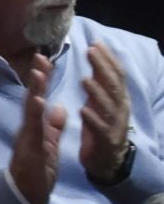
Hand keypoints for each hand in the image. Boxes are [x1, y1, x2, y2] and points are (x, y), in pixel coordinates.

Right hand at [8, 55, 66, 203]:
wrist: (28, 194)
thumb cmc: (38, 171)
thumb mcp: (50, 144)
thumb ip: (54, 127)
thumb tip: (61, 107)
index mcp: (35, 126)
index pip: (39, 98)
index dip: (42, 80)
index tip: (46, 60)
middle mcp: (28, 127)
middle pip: (32, 98)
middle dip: (37, 78)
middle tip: (41, 57)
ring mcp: (27, 136)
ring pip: (30, 110)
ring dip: (34, 91)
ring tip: (39, 73)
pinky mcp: (29, 147)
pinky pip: (32, 129)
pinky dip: (34, 114)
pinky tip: (37, 101)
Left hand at [80, 44, 132, 184]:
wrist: (107, 160)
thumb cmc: (101, 125)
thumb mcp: (101, 101)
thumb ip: (99, 81)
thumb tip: (96, 56)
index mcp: (118, 99)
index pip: (116, 75)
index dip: (107, 59)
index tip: (95, 43)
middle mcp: (119, 109)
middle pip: (114, 86)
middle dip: (103, 68)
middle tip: (90, 52)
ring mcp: (114, 125)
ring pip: (109, 107)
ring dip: (97, 92)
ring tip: (84, 79)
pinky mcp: (106, 141)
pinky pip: (100, 130)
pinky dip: (92, 119)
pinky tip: (83, 110)